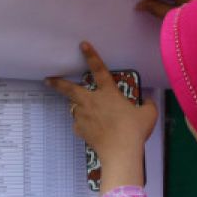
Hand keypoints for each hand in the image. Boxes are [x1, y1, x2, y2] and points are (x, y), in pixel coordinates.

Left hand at [46, 42, 157, 193]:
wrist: (120, 151)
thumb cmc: (134, 130)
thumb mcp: (148, 114)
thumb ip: (147, 105)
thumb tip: (147, 101)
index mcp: (108, 93)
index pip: (99, 70)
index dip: (91, 56)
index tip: (82, 45)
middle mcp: (92, 101)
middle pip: (70, 89)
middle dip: (57, 83)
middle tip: (47, 80)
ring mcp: (83, 115)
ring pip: (75, 107)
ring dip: (78, 108)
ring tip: (87, 113)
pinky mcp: (79, 129)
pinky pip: (79, 124)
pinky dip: (84, 125)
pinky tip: (94, 131)